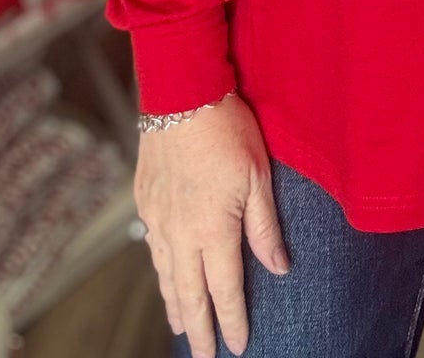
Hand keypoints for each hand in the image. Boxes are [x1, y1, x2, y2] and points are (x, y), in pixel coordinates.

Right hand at [135, 93, 288, 357]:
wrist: (182, 92)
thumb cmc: (227, 129)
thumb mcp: (259, 176)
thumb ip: (265, 227)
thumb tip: (278, 268)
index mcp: (212, 230)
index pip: (224, 290)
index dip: (231, 321)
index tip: (238, 346)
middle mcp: (180, 232)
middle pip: (189, 293)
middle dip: (197, 329)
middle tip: (203, 356)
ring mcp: (158, 217)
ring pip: (165, 275)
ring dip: (175, 304)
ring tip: (182, 327)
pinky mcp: (145, 199)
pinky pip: (153, 248)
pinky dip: (160, 271)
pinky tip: (165, 276)